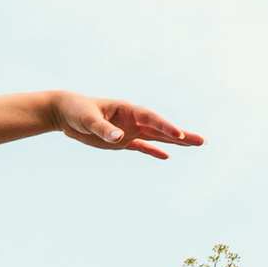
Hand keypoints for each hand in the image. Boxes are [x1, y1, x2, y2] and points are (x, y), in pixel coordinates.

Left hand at [50, 92, 203, 159]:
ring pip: (156, 137)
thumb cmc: (76, 110)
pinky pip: (142, 146)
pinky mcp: (122, 140)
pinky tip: (167, 156)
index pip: (151, 118)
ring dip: (175, 142)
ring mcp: (129, 130)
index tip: (179, 134)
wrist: (64, 112)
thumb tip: (119, 138)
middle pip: (161, 128)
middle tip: (203, 141)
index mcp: (127, 109)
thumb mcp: (87, 118)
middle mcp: (132, 119)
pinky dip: (153, 151)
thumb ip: (103, 129)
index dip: (165, 126)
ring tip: (196, 145)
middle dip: (182, 135)